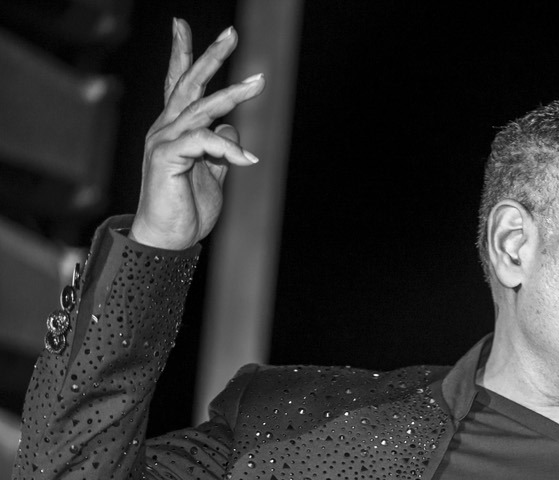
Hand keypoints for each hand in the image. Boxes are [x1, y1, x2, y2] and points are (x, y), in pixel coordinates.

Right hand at [130, 20, 264, 249]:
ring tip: (259, 82)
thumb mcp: (212, 173)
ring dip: (233, 94)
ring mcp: (163, 140)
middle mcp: (165, 128)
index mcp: (175, 128)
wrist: (168, 239)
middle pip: (188, 83)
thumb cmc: (187, 208)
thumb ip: (220, 149)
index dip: (183, 53)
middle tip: (232, 33)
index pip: (178, 84)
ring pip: (201, 107)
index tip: (183, 25)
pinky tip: (249, 159)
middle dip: (210, 56)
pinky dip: (228, 147)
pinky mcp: (166, 157)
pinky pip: (203, 142)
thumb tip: (232, 126)